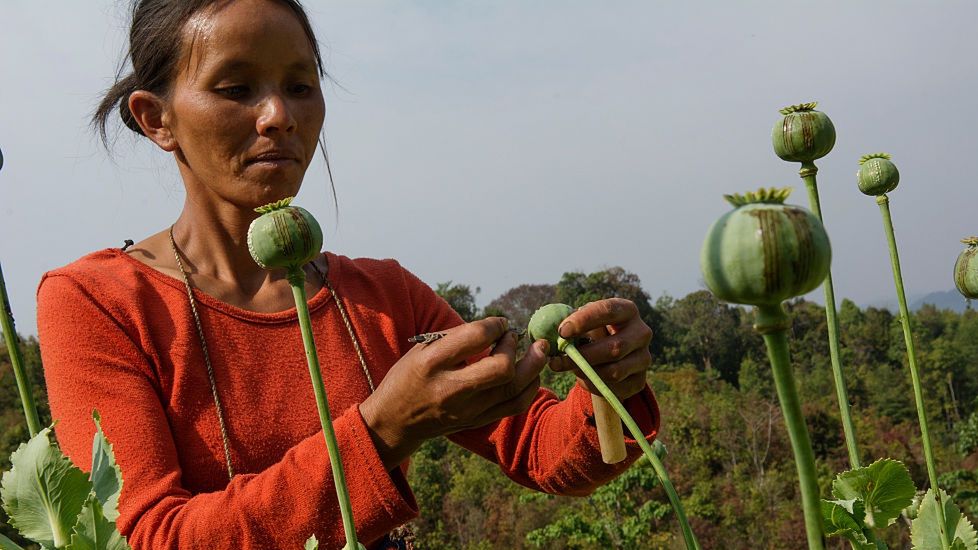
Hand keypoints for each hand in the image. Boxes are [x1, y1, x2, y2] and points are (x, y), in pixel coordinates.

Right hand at [359, 317, 548, 468]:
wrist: (395, 421)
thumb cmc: (409, 376)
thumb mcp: (421, 349)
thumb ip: (457, 337)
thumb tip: (497, 328)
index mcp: (432, 363)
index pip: (475, 337)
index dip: (495, 325)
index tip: (499, 323)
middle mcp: (451, 389)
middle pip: (502, 369)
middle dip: (515, 347)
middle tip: (513, 337)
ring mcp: (467, 410)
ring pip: (515, 389)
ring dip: (533, 365)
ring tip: (538, 350)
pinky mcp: (477, 422)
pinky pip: (515, 405)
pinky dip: (530, 386)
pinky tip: (531, 372)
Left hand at [549, 298, 652, 400]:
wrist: (607, 356)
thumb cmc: (591, 332)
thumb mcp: (583, 323)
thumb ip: (573, 327)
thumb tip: (560, 338)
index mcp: (627, 310)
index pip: (608, 310)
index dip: (584, 320)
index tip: (562, 332)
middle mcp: (641, 332)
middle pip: (615, 347)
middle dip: (583, 356)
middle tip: (557, 361)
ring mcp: (644, 358)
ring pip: (614, 372)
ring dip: (586, 372)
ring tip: (570, 367)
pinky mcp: (639, 381)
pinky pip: (614, 389)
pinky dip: (593, 386)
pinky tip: (583, 378)